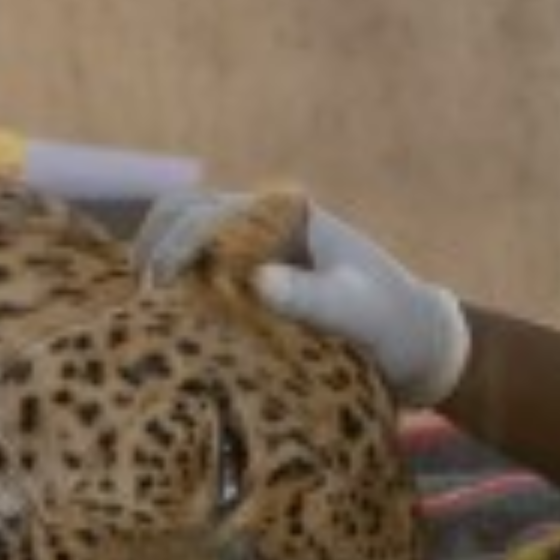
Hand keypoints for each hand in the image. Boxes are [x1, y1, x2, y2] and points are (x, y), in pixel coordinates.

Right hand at [131, 191, 469, 408]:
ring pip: (181, 235)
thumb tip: (258, 280)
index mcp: (289, 216)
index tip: (160, 288)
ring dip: (157, 263)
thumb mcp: (361, 315)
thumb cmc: (394, 325)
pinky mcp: (248, 280)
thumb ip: (315, 298)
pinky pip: (195, 271)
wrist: (417, 347)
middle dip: (155, 247)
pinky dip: (172, 287)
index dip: (177, 245)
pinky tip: (162, 320)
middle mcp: (265, 224)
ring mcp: (253, 250)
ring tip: (145, 311)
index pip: (211, 213)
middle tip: (142, 300)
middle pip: (183, 212)